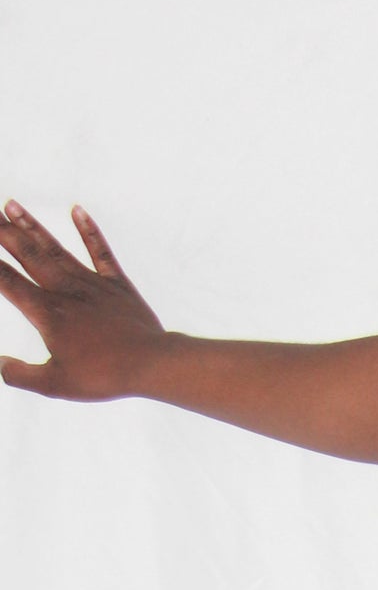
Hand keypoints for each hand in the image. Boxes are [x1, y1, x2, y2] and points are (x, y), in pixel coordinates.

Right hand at [0, 200, 166, 398]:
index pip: (8, 282)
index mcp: (47, 313)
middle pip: (28, 255)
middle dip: (3, 232)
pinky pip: (101, 252)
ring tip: (12, 204)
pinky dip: (89, 231)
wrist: (151, 364)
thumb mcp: (55, 385)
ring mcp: (92, 284)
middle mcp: (65, 291)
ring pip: (56, 248)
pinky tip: (77, 210)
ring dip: (32, 226)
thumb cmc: (104, 376)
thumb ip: (21, 375)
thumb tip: (1, 365)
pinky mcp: (117, 284)